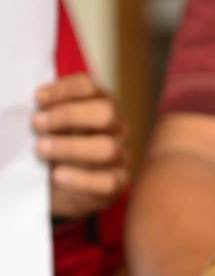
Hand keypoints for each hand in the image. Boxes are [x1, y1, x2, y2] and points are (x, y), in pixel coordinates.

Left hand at [32, 73, 127, 218]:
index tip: (38, 99)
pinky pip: (107, 181)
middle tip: (37, 123)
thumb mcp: (51, 127)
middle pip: (105, 113)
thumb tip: (33, 111)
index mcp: (99, 105)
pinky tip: (58, 176)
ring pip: (107, 148)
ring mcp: (121, 155)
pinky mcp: (119, 182)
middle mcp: (116, 128)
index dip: (64, 90)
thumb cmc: (55, 148)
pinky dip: (80, 179)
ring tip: (41, 149)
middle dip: (69, 116)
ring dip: (70, 147)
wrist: (62, 187)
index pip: (89, 88)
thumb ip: (47, 114)